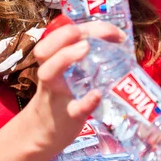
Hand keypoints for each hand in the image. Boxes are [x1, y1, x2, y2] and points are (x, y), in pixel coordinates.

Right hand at [26, 17, 125, 154]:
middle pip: (46, 48)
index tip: (116, 33)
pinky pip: (74, 108)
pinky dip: (86, 101)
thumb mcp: (66, 74)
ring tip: (86, 48)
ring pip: (49, 71)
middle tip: (90, 36)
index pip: (62, 35)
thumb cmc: (62, 97)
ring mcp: (56, 94)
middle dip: (66, 34)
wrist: (42, 133)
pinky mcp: (67, 117)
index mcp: (53, 60)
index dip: (89, 27)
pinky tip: (97, 94)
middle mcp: (50, 74)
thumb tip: (118, 45)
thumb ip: (83, 58)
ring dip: (66, 56)